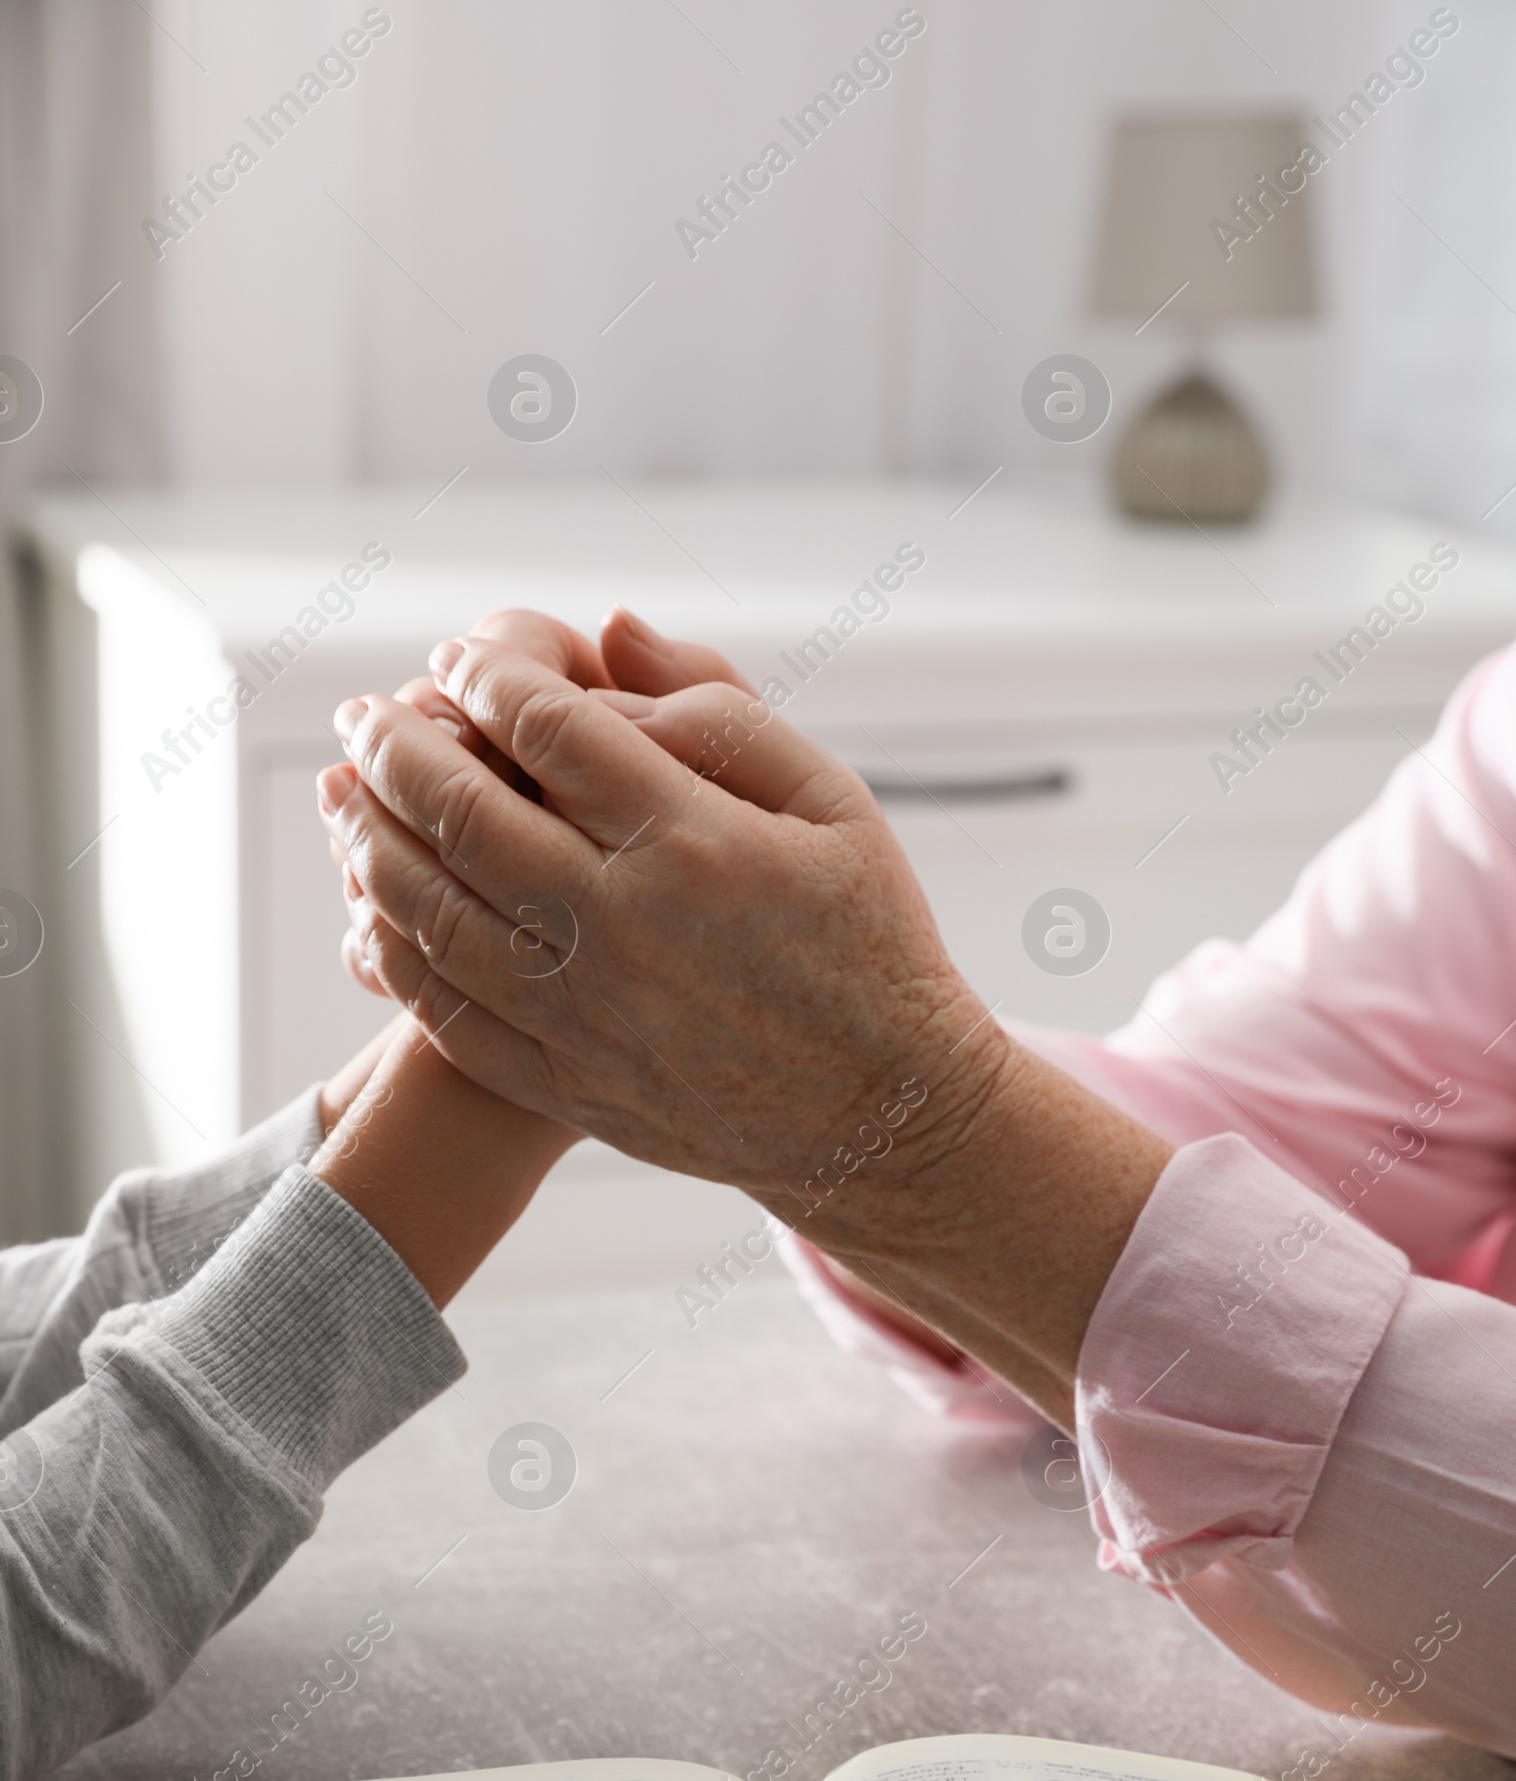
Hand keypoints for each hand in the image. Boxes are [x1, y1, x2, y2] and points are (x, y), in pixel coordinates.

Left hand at [326, 610, 1171, 1415]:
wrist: (879, 1120)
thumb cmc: (867, 946)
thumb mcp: (834, 802)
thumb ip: (721, 710)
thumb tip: (611, 631)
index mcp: (694, 841)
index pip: (546, 727)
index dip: (483, 678)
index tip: (458, 661)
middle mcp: (623, 926)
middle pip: (461, 811)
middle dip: (395, 747)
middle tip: (364, 715)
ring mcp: (584, 1013)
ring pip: (430, 911)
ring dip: (368, 841)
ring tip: (344, 794)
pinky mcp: (565, 1082)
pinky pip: (445, 1010)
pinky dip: (392, 953)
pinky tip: (370, 911)